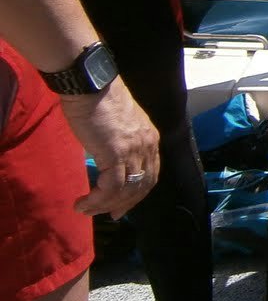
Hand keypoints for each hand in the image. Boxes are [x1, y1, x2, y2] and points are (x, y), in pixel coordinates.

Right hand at [60, 81, 158, 218]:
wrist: (91, 85)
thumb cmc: (98, 101)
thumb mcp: (118, 125)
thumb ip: (121, 143)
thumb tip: (109, 161)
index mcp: (150, 138)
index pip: (151, 174)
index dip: (138, 194)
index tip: (123, 206)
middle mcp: (147, 146)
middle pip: (142, 185)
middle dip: (125, 204)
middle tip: (108, 214)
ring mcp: (134, 150)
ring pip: (125, 190)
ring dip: (105, 205)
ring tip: (86, 209)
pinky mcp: (116, 153)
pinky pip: (110, 187)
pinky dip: (97, 200)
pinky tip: (84, 203)